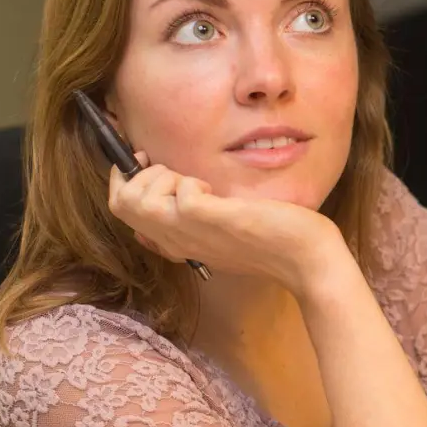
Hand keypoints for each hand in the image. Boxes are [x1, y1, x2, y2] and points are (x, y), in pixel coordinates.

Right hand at [108, 152, 346, 291]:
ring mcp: (191, 233)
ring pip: (136, 201)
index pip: (123, 211)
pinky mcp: (212, 220)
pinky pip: (179, 196)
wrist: (306, 261)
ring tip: (195, 183)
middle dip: (138, 174)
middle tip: (175, 172)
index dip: (126, 181)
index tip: (150, 164)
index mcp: (177, 240)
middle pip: (120, 204)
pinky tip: (216, 193)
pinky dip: (191, 183)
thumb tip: (179, 196)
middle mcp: (176, 240)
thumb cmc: (272, 242)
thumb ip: (196, 218)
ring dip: (160, 177)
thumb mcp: (222, 230)